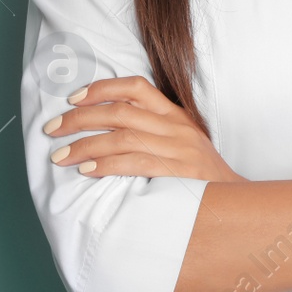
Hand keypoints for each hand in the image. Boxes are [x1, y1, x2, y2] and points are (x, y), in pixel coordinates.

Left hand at [43, 75, 245, 182]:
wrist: (237, 204)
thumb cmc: (202, 177)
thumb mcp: (182, 144)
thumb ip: (153, 132)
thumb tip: (105, 130)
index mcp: (176, 115)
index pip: (136, 87)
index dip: (101, 88)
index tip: (73, 98)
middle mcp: (176, 127)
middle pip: (120, 111)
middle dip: (80, 118)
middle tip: (53, 128)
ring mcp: (179, 150)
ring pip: (122, 136)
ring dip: (85, 145)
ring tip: (61, 156)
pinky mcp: (178, 173)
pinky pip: (134, 163)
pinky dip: (106, 164)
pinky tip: (86, 170)